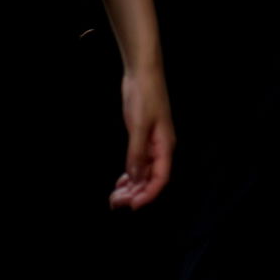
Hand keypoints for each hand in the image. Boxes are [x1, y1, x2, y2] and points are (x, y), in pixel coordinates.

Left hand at [109, 65, 173, 209]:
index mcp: (165, 146)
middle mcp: (160, 148)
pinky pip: (138, 163)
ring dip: (131, 187)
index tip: (132, 206)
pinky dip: (130, 175)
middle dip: (136, 193)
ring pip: (144, 172)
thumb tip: (135, 177)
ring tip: (115, 197)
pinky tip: (120, 182)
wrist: (143, 73)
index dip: (148, 194)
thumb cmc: (145, 96)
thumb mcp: (139, 125)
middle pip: (151, 178)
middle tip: (115, 203)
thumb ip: (136, 153)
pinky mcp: (142, 138)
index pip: (160, 178)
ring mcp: (151, 143)